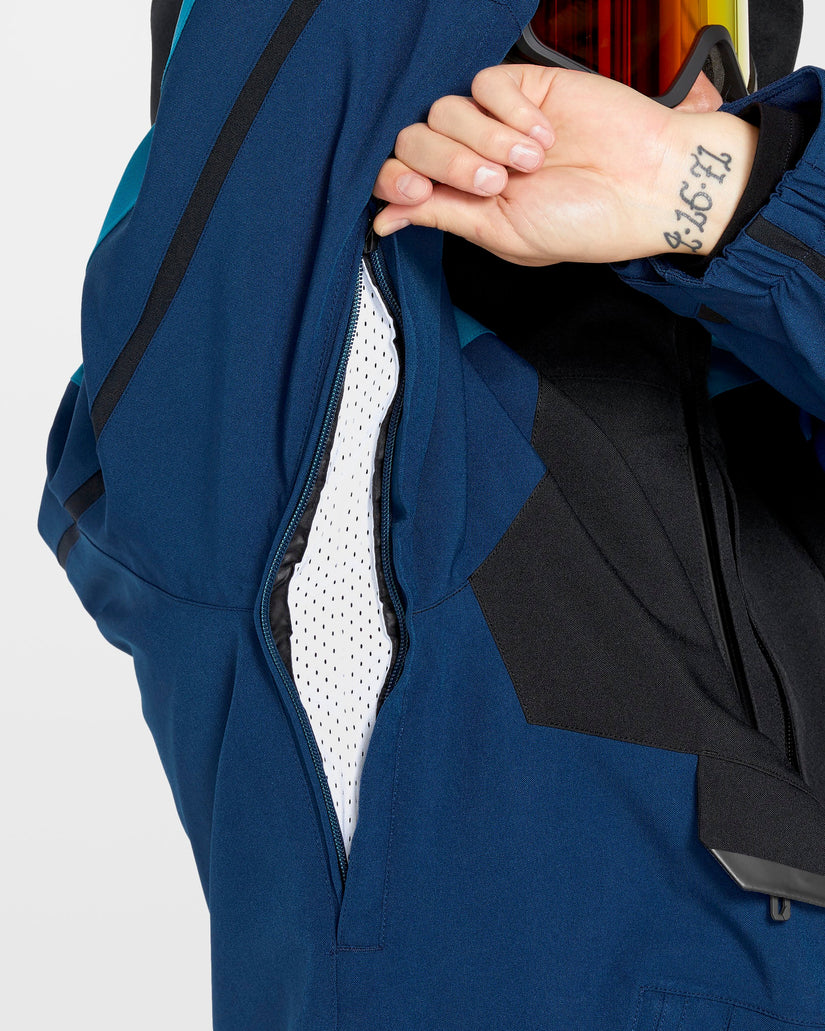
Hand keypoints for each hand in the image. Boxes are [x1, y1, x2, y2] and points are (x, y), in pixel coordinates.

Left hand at [372, 65, 757, 265]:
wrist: (646, 188)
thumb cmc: (585, 222)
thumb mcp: (503, 234)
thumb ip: (442, 216)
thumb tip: (385, 219)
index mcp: (463, 198)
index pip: (402, 175)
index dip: (395, 179)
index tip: (412, 190)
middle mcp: (473, 157)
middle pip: (415, 138)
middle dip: (448, 162)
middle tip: (493, 183)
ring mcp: (497, 121)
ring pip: (445, 109)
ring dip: (484, 141)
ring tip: (529, 163)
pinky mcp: (524, 89)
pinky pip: (485, 84)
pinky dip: (509, 113)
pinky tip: (542, 136)